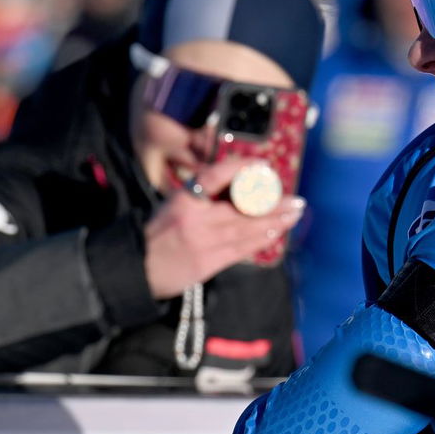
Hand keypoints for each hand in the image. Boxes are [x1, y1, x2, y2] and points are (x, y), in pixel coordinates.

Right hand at [142, 156, 304, 298]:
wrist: (138, 268)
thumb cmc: (159, 233)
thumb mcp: (174, 205)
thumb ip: (203, 196)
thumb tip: (239, 186)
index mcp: (183, 200)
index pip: (213, 176)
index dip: (240, 168)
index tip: (262, 165)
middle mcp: (195, 219)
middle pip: (241, 208)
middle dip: (273, 203)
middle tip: (296, 199)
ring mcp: (203, 242)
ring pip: (247, 229)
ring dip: (275, 221)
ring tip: (294, 213)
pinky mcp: (208, 263)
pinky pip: (242, 249)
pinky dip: (262, 239)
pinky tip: (277, 231)